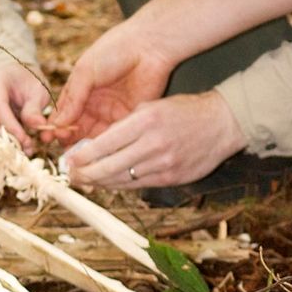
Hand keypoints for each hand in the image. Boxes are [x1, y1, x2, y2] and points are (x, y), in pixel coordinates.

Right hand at [0, 63, 53, 149]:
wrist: (13, 72)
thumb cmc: (27, 81)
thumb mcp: (38, 90)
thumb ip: (35, 109)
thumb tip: (39, 126)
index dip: (11, 128)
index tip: (26, 142)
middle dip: (4, 139)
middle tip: (24, 150)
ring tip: (21, 150)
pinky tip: (13, 146)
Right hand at [46, 17, 173, 144]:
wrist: (148, 47)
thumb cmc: (113, 51)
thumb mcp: (86, 71)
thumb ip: (73, 98)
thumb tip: (57, 123)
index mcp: (80, 90)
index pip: (63, 114)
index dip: (55, 127)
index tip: (47, 138)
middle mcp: (94, 104)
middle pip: (77, 128)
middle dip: (68, 140)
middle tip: (62, 149)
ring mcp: (111, 112)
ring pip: (94, 135)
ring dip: (85, 145)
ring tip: (78, 155)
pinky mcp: (129, 118)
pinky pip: (114, 135)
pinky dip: (105, 144)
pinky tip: (97, 151)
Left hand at [61, 90, 245, 189]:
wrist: (222, 123)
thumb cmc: (184, 111)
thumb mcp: (151, 106)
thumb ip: (125, 126)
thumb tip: (95, 145)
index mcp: (145, 120)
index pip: (104, 144)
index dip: (82, 156)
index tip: (69, 160)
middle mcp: (153, 144)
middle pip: (109, 167)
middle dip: (85, 174)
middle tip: (71, 176)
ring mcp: (164, 163)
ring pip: (122, 180)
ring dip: (100, 183)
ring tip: (86, 181)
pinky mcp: (172, 178)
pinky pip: (139, 185)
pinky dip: (121, 185)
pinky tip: (109, 184)